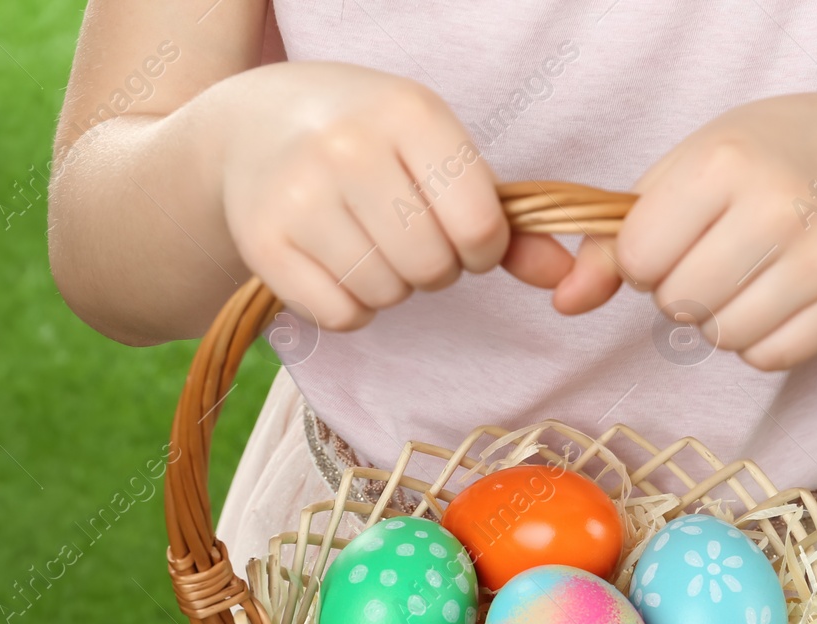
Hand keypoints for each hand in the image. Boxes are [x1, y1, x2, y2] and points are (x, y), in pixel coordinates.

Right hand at [216, 62, 527, 330]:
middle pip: (431, 267)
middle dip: (434, 269)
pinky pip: (340, 316)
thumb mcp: (437, 152)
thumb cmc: (368, 142)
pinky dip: (351, 308)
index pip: (479, 225)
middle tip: (409, 241)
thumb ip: (501, 217)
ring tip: (371, 247)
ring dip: (391, 288)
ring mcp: (298, 195)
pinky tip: (338, 267)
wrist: (255, 125)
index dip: (482, 250)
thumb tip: (560, 275)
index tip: (465, 238)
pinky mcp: (262, 242)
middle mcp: (348, 149)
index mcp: (408, 114)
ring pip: (385, 295)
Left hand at [549, 94, 816, 369]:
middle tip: (713, 257)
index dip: (644, 257)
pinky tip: (776, 299)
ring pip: (723, 338)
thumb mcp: (677, 178)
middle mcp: (781, 207)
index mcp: (725, 162)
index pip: (640, 257)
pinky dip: (761, 341)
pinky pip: (770, 358)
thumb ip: (611, 242)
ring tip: (745, 276)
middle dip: (680, 291)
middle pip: (680, 304)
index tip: (674, 234)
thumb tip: (564, 304)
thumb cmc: (753, 167)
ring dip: (719, 319)